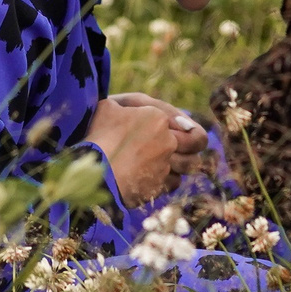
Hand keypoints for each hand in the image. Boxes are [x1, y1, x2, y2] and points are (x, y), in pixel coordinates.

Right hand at [87, 92, 207, 204]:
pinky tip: (156, 176)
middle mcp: (167, 141)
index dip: (186, 126)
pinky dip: (167, 179)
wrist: (92, 172)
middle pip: (198, 142)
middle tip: (187, 146)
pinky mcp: (159, 186)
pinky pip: (174, 182)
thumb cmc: (96, 136)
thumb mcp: (109, 107)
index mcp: (157, 117)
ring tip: (172, 162)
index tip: (182, 129)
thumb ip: (131, 105)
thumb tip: (144, 111)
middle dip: (195, 144)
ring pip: (189, 164)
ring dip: (183, 163)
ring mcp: (165, 165)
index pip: (185, 121)